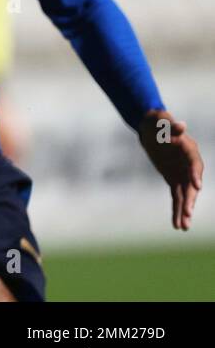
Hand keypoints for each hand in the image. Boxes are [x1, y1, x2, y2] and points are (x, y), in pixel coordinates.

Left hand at [138, 109, 202, 230]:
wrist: (151, 128)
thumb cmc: (158, 122)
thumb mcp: (162, 121)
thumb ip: (171, 126)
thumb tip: (181, 125)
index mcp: (189, 149)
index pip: (195, 163)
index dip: (195, 174)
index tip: (197, 186)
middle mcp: (189, 164)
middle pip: (191, 185)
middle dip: (190, 200)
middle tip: (189, 214)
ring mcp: (182, 174)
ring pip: (185, 195)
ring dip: (184, 211)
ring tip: (183, 227)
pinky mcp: (174, 179)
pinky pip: (176, 197)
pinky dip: (177, 209)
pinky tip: (177, 224)